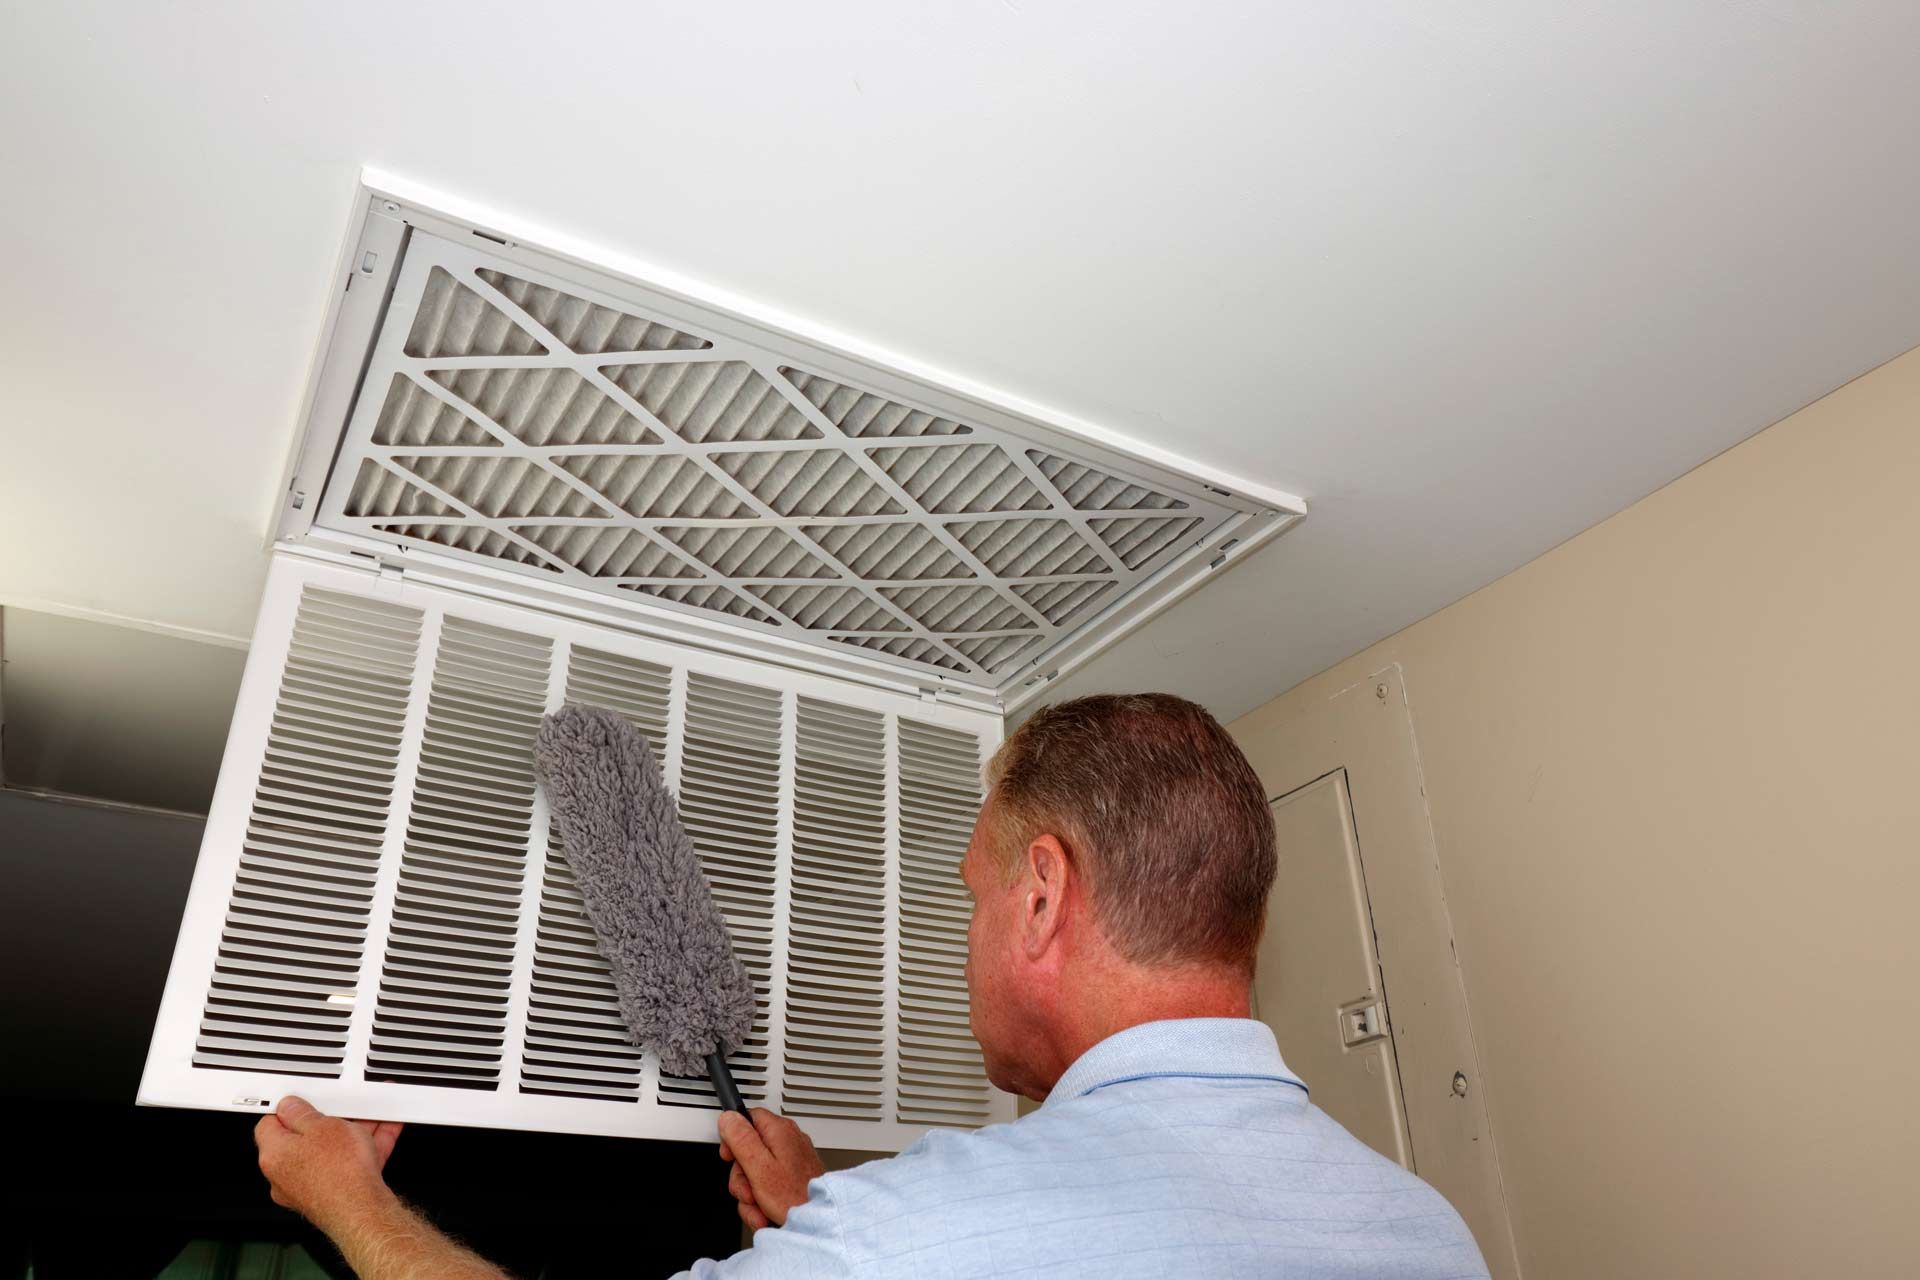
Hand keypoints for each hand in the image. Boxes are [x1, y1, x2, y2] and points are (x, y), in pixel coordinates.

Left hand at [254, 1096, 403, 1234]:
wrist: (361, 1209)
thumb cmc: (338, 1173)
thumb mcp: (322, 1125)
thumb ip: (303, 1113)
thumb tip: (291, 1107)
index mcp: (273, 1155)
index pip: (270, 1124)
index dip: (287, 1108)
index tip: (301, 1101)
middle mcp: (284, 1175)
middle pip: (303, 1139)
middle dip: (327, 1122)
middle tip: (343, 1110)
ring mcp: (307, 1187)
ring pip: (329, 1151)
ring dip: (350, 1133)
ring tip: (371, 1118)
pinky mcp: (330, 1195)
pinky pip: (346, 1164)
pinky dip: (363, 1149)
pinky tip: (382, 1134)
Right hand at [717, 1107, 824, 1229]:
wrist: (818, 1222)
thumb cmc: (794, 1196)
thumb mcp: (759, 1166)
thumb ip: (741, 1139)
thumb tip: (728, 1118)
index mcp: (779, 1131)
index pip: (747, 1119)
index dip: (733, 1137)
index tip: (729, 1155)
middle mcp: (788, 1141)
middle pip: (748, 1152)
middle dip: (742, 1177)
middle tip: (749, 1190)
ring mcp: (791, 1161)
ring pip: (755, 1174)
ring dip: (751, 1196)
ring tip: (760, 1206)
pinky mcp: (793, 1179)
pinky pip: (767, 1187)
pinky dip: (762, 1203)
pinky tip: (766, 1213)